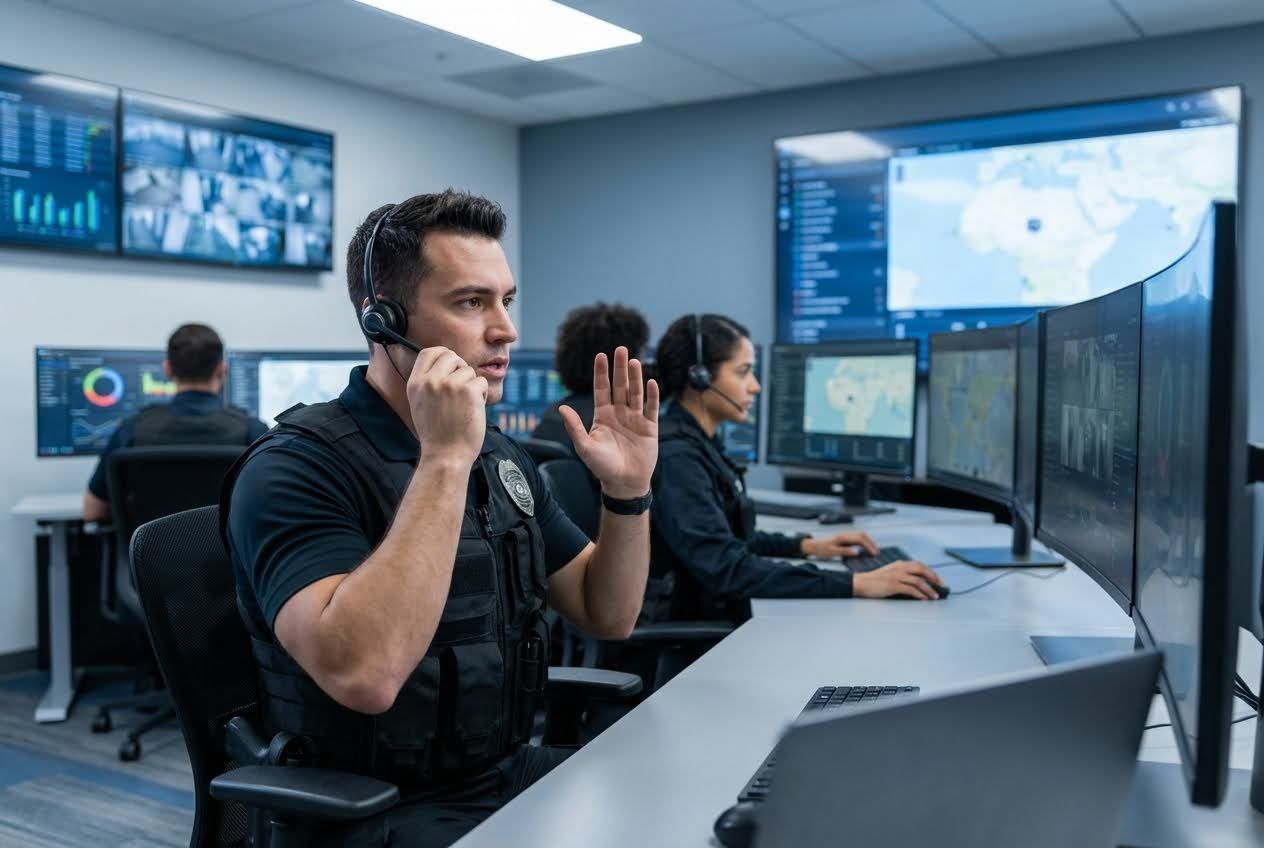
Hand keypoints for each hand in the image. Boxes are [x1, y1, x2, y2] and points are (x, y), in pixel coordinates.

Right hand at [406, 347, 487, 466]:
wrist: (446, 455)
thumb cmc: (437, 434)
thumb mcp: (420, 404)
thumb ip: (428, 383)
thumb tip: (444, 364)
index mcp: (416, 383)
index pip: (429, 352)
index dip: (443, 355)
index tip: (451, 364)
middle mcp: (430, 380)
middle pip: (451, 356)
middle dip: (460, 368)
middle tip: (463, 387)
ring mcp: (449, 384)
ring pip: (469, 370)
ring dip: (472, 386)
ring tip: (465, 406)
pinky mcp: (468, 390)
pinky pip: (481, 381)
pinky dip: (482, 395)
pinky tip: (473, 410)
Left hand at [561, 346, 659, 499]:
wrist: (624, 483)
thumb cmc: (602, 467)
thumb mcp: (585, 447)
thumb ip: (574, 427)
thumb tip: (562, 407)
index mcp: (603, 416)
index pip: (602, 389)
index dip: (602, 372)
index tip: (601, 355)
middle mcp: (619, 414)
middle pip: (620, 386)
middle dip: (620, 368)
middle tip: (621, 349)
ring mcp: (635, 419)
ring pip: (636, 393)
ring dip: (636, 378)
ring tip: (635, 361)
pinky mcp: (649, 428)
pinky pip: (651, 408)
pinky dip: (652, 396)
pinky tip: (651, 382)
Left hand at [800, 531, 878, 559]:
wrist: (813, 545)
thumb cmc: (821, 549)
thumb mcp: (832, 552)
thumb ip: (844, 552)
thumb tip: (857, 552)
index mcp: (843, 537)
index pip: (860, 539)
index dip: (869, 546)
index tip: (874, 554)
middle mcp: (845, 535)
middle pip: (863, 535)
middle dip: (871, 543)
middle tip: (877, 553)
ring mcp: (846, 536)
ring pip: (861, 536)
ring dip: (868, 542)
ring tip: (873, 551)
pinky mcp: (845, 538)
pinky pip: (857, 538)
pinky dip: (864, 543)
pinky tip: (865, 549)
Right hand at [853, 561, 943, 600]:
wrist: (859, 583)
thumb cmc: (873, 581)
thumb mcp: (888, 574)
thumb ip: (901, 575)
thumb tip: (916, 584)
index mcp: (898, 564)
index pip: (919, 565)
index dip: (931, 572)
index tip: (938, 579)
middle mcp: (899, 568)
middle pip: (922, 570)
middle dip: (934, 578)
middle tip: (941, 586)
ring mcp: (896, 576)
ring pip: (918, 581)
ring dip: (929, 589)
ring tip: (935, 596)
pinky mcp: (893, 585)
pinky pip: (911, 589)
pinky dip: (920, 594)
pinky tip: (924, 599)